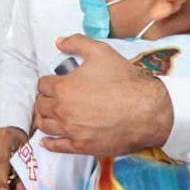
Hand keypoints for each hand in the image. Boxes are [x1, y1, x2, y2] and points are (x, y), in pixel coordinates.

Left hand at [35, 34, 173, 155]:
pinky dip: (49, 143)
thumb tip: (58, 42)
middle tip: (53, 99)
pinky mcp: (81, 146)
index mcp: (64, 87)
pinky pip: (56, 146)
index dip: (48, 82)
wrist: (148, 110)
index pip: (42, 85)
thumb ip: (77, 42)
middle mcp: (63, 110)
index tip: (54, 84)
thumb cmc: (125, 80)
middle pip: (41, 105)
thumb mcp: (101, 52)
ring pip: (45, 125)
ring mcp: (71, 130)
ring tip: (50, 116)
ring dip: (45, 119)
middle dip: (46, 99)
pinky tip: (46, 140)